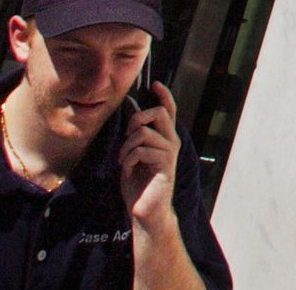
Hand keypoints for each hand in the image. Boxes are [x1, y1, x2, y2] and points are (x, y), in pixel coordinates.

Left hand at [120, 81, 179, 229]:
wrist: (146, 211)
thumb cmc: (139, 183)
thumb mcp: (134, 153)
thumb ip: (135, 134)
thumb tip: (129, 109)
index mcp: (165, 137)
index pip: (169, 110)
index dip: (164, 95)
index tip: (155, 84)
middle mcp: (172, 142)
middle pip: (159, 113)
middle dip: (137, 118)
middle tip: (126, 135)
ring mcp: (170, 153)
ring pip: (144, 132)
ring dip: (126, 145)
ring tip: (123, 160)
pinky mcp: (165, 166)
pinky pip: (141, 150)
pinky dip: (128, 159)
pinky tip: (128, 170)